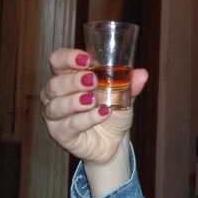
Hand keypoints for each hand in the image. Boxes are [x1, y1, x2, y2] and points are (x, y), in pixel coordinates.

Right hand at [40, 48, 148, 166]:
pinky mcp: (60, 134)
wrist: (114, 140)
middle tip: (93, 80)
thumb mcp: (123, 95)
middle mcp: (56, 94)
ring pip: (56, 106)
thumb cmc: (111, 110)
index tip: (86, 59)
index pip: (58, 60)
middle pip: (55, 83)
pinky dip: (86, 119)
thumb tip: (142, 73)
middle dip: (73, 81)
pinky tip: (102, 114)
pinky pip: (69, 125)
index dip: (68, 58)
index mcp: (68, 76)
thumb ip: (129, 83)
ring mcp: (55, 115)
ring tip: (94, 100)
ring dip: (75, 101)